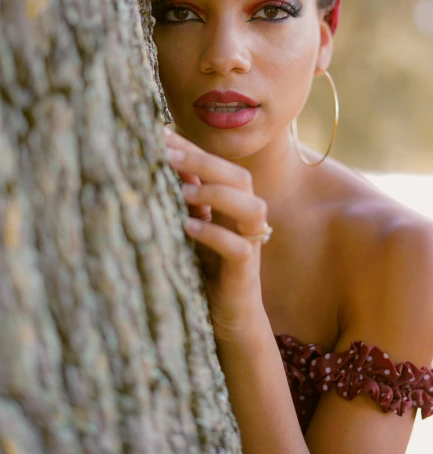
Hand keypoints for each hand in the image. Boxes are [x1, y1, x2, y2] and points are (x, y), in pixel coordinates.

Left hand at [164, 127, 268, 342]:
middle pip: (239, 177)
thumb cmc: (203, 270)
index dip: (193, 148)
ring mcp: (249, 245)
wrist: (227, 319)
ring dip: (217, 194)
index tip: (160, 133)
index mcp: (231, 205)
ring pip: (252, 207)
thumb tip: (160, 162)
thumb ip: (184, 199)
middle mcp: (244, 220)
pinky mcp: (244, 272)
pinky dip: (215, 234)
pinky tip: (189, 228)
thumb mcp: (190, 229)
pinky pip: (238, 247)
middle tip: (167, 154)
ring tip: (183, 194)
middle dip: (204, 162)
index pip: (218, 166)